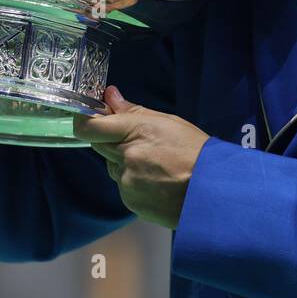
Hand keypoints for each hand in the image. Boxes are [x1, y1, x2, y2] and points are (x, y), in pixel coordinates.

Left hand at [73, 86, 210, 229]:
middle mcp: (126, 158)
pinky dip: (134, 181)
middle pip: (99, 145)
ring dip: (125, 162)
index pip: (90, 127)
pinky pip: (124, 186)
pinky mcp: (130, 201)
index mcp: (135, 132)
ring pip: (113, 167)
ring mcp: (127, 182)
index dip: (84, 121)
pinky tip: (157, 180)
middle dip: (110, 140)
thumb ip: (133, 111)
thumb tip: (110, 96)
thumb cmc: (195, 152)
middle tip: (136, 139)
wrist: (212, 192)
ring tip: (156, 164)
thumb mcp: (168, 122)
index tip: (88, 116)